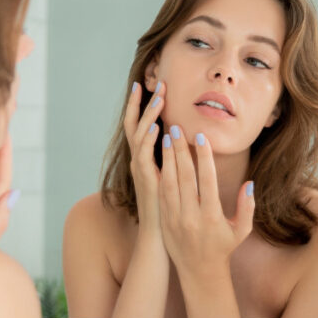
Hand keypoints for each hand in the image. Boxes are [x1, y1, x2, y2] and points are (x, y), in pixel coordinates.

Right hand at [122, 80, 165, 234]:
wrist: (159, 234)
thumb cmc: (168, 207)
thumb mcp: (171, 177)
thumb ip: (174, 158)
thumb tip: (183, 138)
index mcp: (144, 158)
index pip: (140, 125)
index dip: (143, 106)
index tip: (151, 86)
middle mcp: (138, 160)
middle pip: (134, 124)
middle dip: (144, 103)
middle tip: (156, 83)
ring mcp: (139, 169)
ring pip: (139, 135)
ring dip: (149, 115)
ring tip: (159, 98)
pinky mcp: (145, 179)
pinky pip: (144, 155)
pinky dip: (149, 139)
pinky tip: (158, 126)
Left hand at [158, 126, 254, 275]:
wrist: (199, 272)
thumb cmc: (223, 247)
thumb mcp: (241, 230)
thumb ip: (247, 207)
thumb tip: (250, 183)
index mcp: (211, 217)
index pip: (206, 181)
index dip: (204, 158)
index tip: (201, 137)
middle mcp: (191, 216)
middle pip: (184, 178)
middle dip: (181, 151)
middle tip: (177, 127)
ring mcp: (175, 218)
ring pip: (169, 183)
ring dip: (167, 159)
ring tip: (167, 137)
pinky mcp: (165, 220)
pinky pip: (162, 193)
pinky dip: (160, 173)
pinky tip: (160, 157)